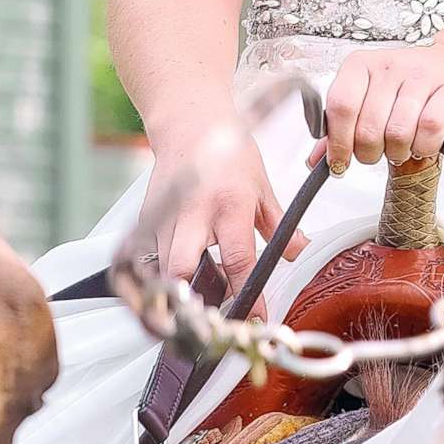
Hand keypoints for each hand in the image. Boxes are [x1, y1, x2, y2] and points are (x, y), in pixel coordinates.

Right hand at [138, 119, 304, 316]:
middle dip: (195, 300)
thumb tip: (296, 252)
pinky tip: (175, 285)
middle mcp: (193, 214)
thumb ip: (279, 225)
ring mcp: (165, 218)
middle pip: (183, 270)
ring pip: (163, 270)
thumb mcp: (262, 185)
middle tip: (213, 320)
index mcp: (228, 205)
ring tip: (196, 308)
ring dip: (179, 292)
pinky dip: (162, 277)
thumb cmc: (226, 150)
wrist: (189, 123)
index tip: (255, 317)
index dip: (247, 294)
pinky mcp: (147, 220)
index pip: (237, 260)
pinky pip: (151, 259)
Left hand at [317, 41, 443, 174]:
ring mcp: (423, 75)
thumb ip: (339, 127)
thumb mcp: (366, 96)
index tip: (340, 162)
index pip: (341, 105)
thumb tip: (315, 160)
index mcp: (360, 65)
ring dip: (397, 152)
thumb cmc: (403, 85)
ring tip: (400, 149)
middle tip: (375, 154)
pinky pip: (432, 127)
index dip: (338, 142)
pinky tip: (421, 145)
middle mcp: (390, 65)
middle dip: (368, 153)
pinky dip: (424, 146)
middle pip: (368, 127)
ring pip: (399, 131)